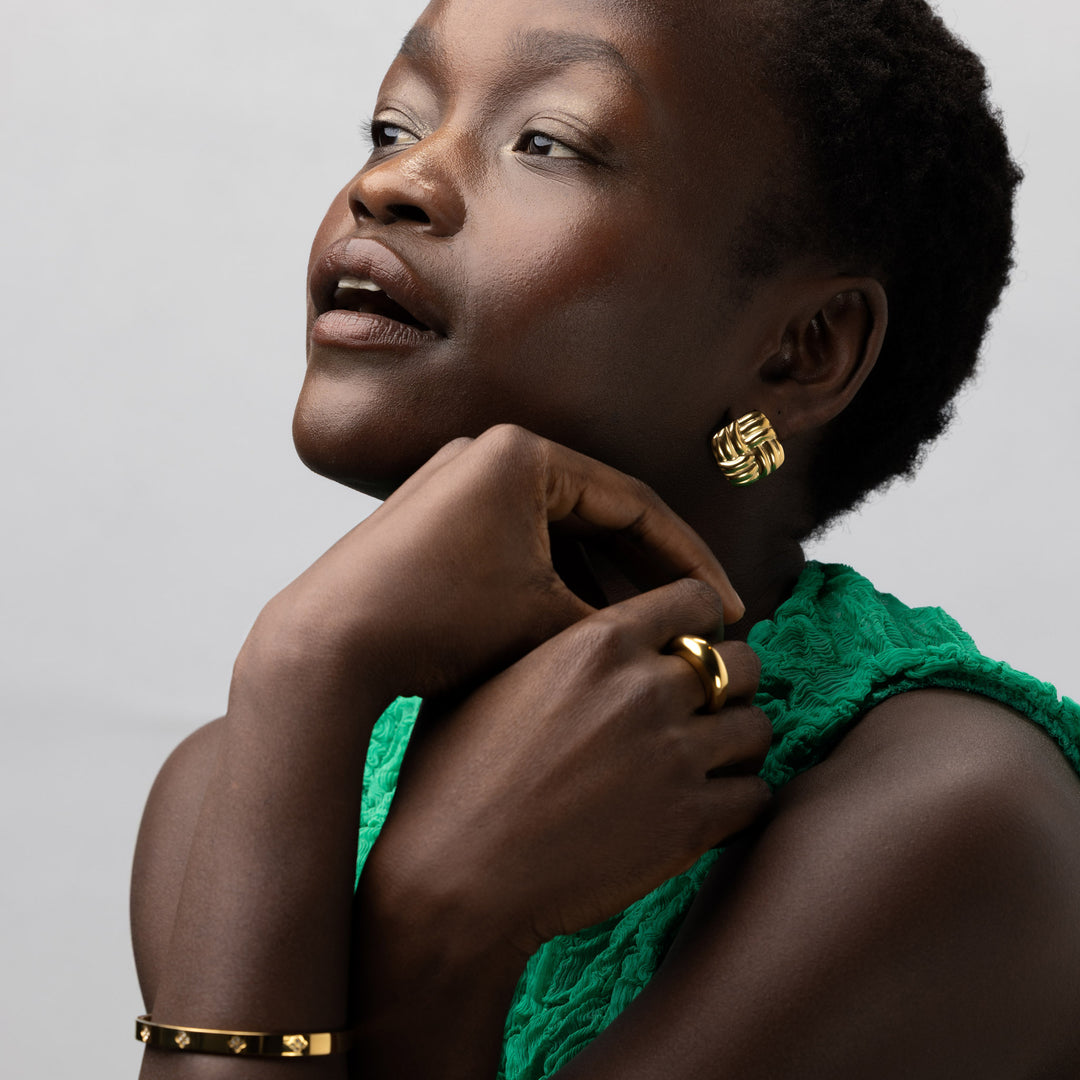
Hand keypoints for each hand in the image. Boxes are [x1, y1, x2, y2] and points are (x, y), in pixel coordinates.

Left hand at [254, 425, 743, 699]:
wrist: (323, 650)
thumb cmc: (436, 625)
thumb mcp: (546, 623)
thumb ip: (626, 625)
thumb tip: (692, 641)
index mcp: (523, 453)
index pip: (634, 506)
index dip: (689, 562)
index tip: (728, 607)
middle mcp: (486, 453)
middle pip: (595, 516)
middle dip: (646, 574)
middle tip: (694, 619)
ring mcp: (455, 483)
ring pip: (554, 536)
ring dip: (599, 584)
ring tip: (645, 633)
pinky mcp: (432, 519)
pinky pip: (514, 546)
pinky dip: (550, 584)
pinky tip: (580, 629)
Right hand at [360, 577, 770, 956]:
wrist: (453, 877)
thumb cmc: (452, 777)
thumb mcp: (489, 679)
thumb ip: (551, 644)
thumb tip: (579, 631)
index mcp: (597, 643)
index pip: (695, 601)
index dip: (698, 624)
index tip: (685, 649)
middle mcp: (646, 689)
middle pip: (742, 663)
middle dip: (728, 683)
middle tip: (699, 711)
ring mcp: (674, 757)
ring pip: (757, 728)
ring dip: (736, 743)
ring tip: (705, 762)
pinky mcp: (690, 825)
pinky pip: (756, 797)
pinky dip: (738, 801)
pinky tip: (703, 810)